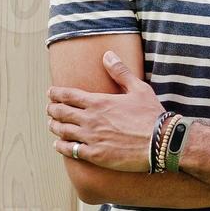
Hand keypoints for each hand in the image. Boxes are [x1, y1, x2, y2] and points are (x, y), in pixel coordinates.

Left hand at [47, 50, 165, 171]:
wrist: (160, 142)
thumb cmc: (151, 115)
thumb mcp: (139, 88)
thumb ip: (120, 72)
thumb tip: (107, 55)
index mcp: (99, 102)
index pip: (69, 95)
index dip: (57, 93)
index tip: (51, 92)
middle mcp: (91, 120)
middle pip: (62, 112)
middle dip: (52, 109)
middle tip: (49, 108)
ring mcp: (91, 138)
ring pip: (63, 131)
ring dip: (54, 126)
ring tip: (51, 124)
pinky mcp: (95, 155)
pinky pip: (71, 150)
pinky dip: (61, 146)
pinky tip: (58, 145)